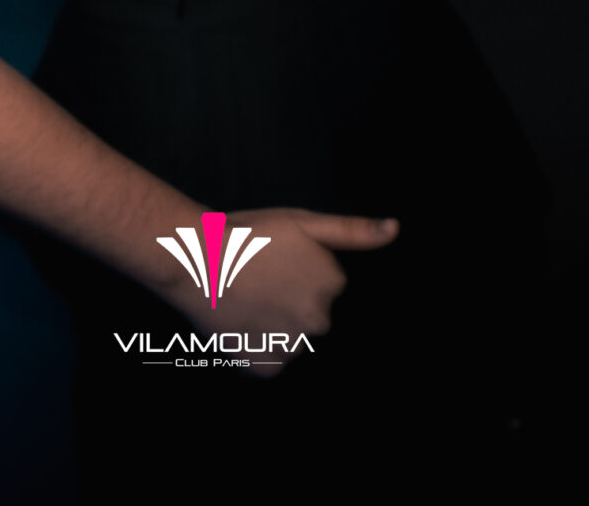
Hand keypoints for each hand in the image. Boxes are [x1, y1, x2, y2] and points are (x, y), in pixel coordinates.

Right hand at [158, 207, 397, 375]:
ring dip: (275, 327)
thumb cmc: (247, 235)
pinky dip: (258, 349)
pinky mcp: (264, 366)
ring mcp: (292, 348)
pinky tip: (242, 324)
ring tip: (247, 302)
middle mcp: (319, 321)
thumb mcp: (303, 221)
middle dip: (290, 303)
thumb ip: (352, 230)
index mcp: (332, 285)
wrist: (194, 259)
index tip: (276, 264)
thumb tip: (394, 230)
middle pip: (310, 317)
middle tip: (259, 284)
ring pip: (291, 340)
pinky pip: (269, 362)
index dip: (298, 275)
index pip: (324, 288)